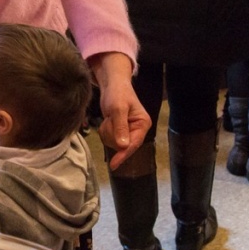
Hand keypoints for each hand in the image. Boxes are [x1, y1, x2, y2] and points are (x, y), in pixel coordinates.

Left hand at [88, 52, 151, 168]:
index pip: (134, 144)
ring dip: (107, 131)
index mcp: (143, 124)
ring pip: (114, 143)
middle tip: (110, 119)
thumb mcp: (117, 108)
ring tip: (109, 118)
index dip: (123, 154)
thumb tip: (123, 146)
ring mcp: (129, 131)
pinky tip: (107, 120)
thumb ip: (120, 127)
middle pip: (122, 145)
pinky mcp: (120, 131)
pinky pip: (109, 139)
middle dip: (112, 134)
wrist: (111, 85)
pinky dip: (105, 131)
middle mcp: (138, 130)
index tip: (114, 165)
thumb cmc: (117, 93)